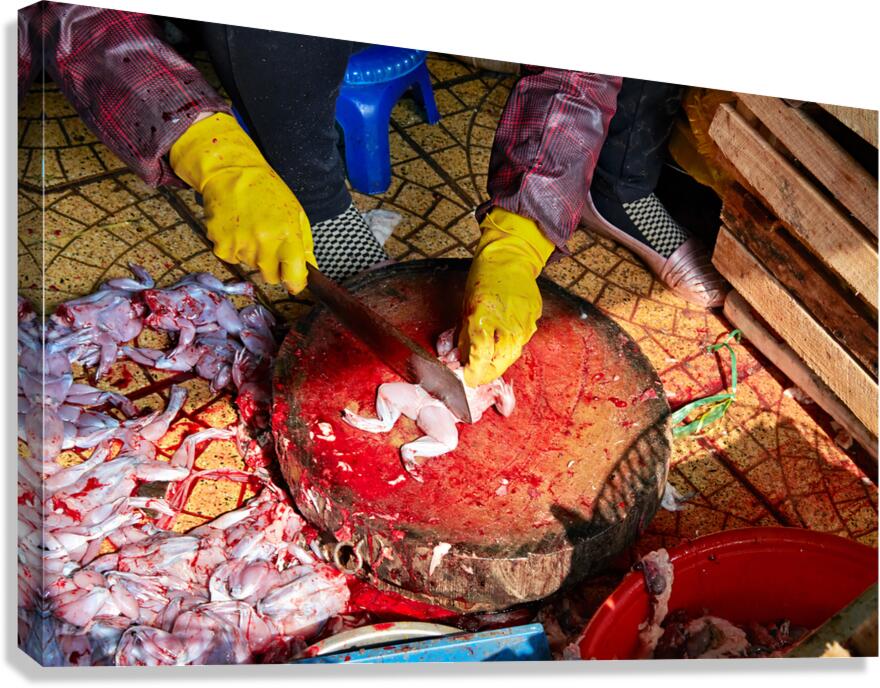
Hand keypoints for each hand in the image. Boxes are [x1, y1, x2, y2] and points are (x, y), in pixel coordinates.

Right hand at [170, 113, 315, 293]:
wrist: (231, 172)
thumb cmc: (267, 192)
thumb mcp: (296, 213)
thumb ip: (304, 245)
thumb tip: (311, 271)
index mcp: (287, 235)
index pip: (294, 277)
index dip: (295, 283)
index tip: (294, 281)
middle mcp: (264, 243)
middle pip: (271, 278)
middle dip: (272, 267)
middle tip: (268, 242)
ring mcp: (240, 244)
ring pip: (250, 267)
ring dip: (252, 254)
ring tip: (251, 228)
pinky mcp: (220, 244)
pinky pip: (232, 259)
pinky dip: (234, 249)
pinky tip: (236, 228)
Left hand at [459, 207, 555, 386]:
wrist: (509, 258)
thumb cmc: (482, 280)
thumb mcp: (465, 309)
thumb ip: (463, 337)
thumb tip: (459, 359)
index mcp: (483, 321)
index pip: (478, 359)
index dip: (472, 373)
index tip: (466, 378)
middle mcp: (506, 325)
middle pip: (498, 363)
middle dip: (486, 372)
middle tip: (476, 374)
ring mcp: (524, 323)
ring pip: (511, 354)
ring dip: (498, 361)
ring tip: (488, 360)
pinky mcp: (534, 319)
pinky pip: (521, 340)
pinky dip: (510, 344)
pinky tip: (502, 339)